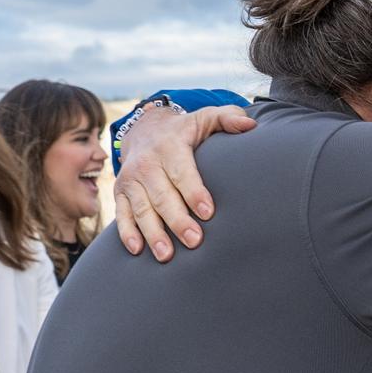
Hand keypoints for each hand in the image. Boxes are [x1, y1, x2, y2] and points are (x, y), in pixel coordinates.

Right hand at [112, 103, 255, 259]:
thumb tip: (251, 126)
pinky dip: (127, 232)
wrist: (144, 130)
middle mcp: (147, 163)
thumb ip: (228, 118)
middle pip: (161, 195)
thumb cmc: (184, 131)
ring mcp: (130, 178)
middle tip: (194, 241)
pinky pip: (121, 213)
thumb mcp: (205, 118)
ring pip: (141, 208)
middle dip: (177, 219)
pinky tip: (137, 250)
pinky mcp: (120, 192)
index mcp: (170, 146)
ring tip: (167, 255)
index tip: (208, 212)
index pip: (182, 171)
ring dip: (153, 233)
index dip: (194, 192)